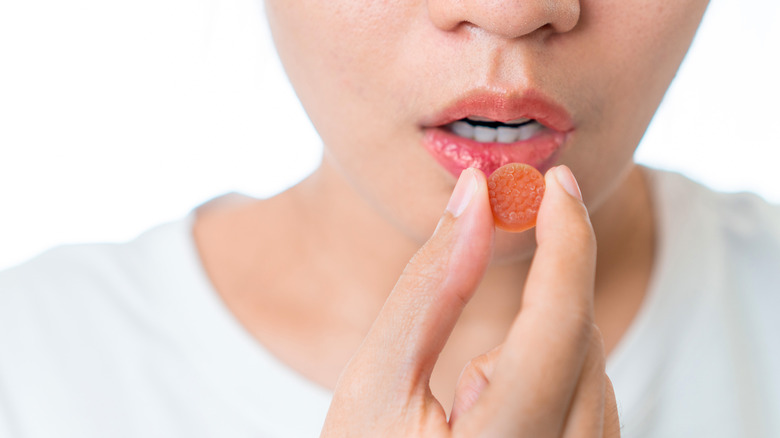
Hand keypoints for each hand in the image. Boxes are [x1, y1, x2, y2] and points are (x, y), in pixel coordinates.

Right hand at [320, 166, 619, 436]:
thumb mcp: (375, 380)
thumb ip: (429, 285)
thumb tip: (474, 196)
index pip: (559, 324)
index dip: (565, 240)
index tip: (553, 182)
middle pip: (582, 342)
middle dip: (551, 277)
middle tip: (514, 225)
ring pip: (595, 371)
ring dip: (550, 330)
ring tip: (471, 376)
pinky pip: (595, 405)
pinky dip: (558, 367)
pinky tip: (501, 394)